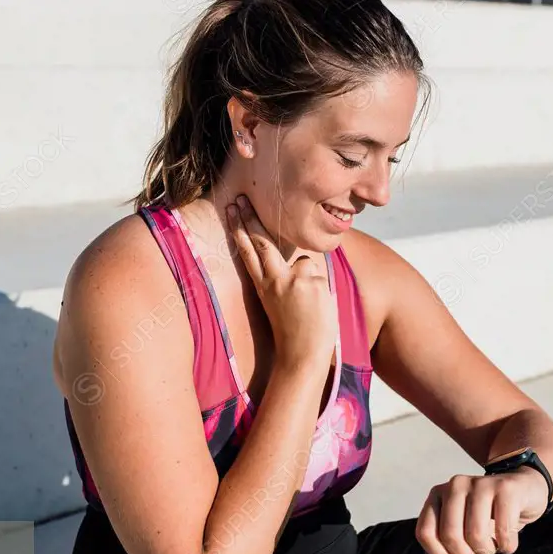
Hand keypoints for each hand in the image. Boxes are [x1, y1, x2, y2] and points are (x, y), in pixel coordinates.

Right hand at [228, 195, 337, 367]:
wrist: (302, 355)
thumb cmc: (294, 333)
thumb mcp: (280, 304)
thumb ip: (284, 280)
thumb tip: (299, 262)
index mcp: (263, 288)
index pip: (247, 253)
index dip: (239, 231)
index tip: (233, 211)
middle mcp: (274, 280)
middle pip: (261, 242)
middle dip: (251, 219)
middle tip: (241, 198)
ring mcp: (292, 279)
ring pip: (302, 261)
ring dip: (307, 278)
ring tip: (306, 305)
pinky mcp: (310, 281)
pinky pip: (317, 274)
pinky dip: (319, 288)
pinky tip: (316, 307)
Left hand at [415, 468, 548, 553]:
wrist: (525, 491)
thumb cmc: (490, 518)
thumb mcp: (466, 541)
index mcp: (437, 495)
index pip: (424, 532)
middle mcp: (455, 485)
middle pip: (450, 535)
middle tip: (478, 551)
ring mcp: (480, 484)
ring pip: (475, 534)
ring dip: (488, 550)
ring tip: (494, 543)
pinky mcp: (506, 488)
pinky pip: (503, 530)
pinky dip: (508, 544)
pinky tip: (510, 537)